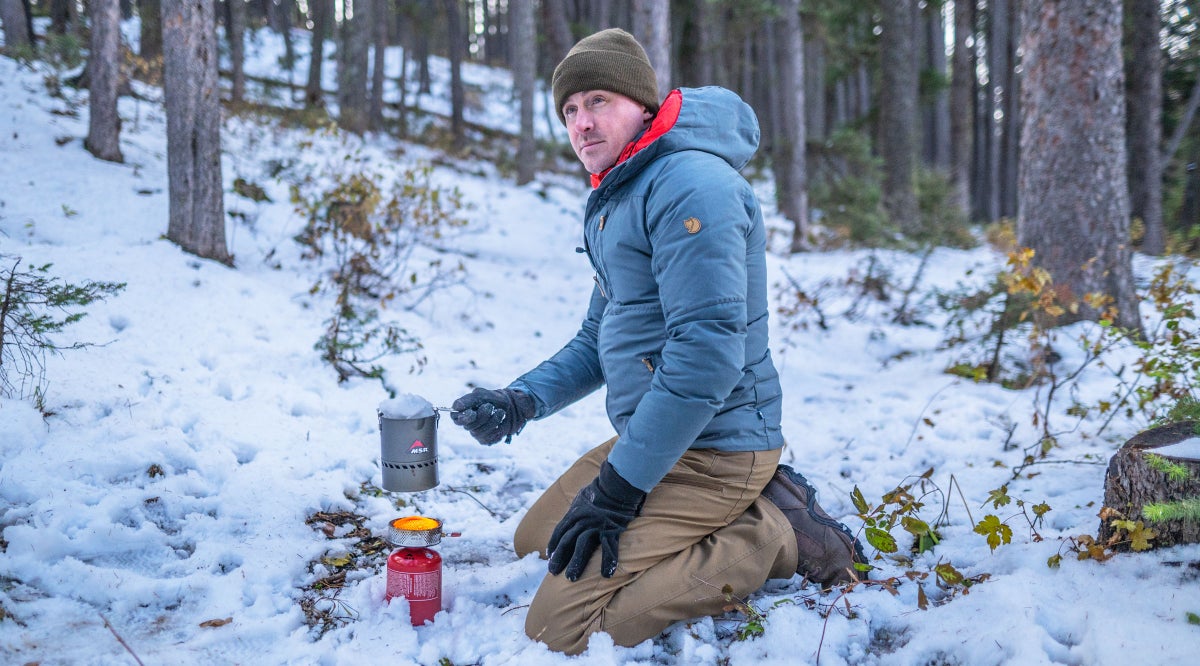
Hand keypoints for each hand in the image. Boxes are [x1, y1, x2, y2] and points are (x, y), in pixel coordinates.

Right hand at [450, 387, 535, 444]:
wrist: (513, 407)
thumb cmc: (495, 399)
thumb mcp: (483, 394)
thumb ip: (469, 399)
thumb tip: (456, 407)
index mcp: (464, 411)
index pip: (455, 417)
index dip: (463, 417)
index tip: (472, 412)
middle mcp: (468, 423)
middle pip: (468, 426)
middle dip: (482, 416)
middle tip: (490, 406)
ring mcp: (476, 433)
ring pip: (478, 433)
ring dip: (492, 421)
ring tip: (501, 412)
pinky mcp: (486, 439)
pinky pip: (488, 438)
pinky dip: (497, 429)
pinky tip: (501, 423)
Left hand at [547, 461, 646, 580]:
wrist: (618, 483)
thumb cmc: (602, 489)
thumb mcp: (583, 496)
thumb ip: (577, 508)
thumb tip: (573, 514)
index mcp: (574, 512)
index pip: (559, 531)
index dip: (553, 545)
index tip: (549, 556)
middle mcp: (582, 520)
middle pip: (567, 541)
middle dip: (559, 558)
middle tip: (553, 572)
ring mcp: (596, 525)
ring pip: (582, 546)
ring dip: (576, 563)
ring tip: (571, 578)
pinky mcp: (611, 529)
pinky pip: (609, 548)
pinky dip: (607, 562)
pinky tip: (606, 574)